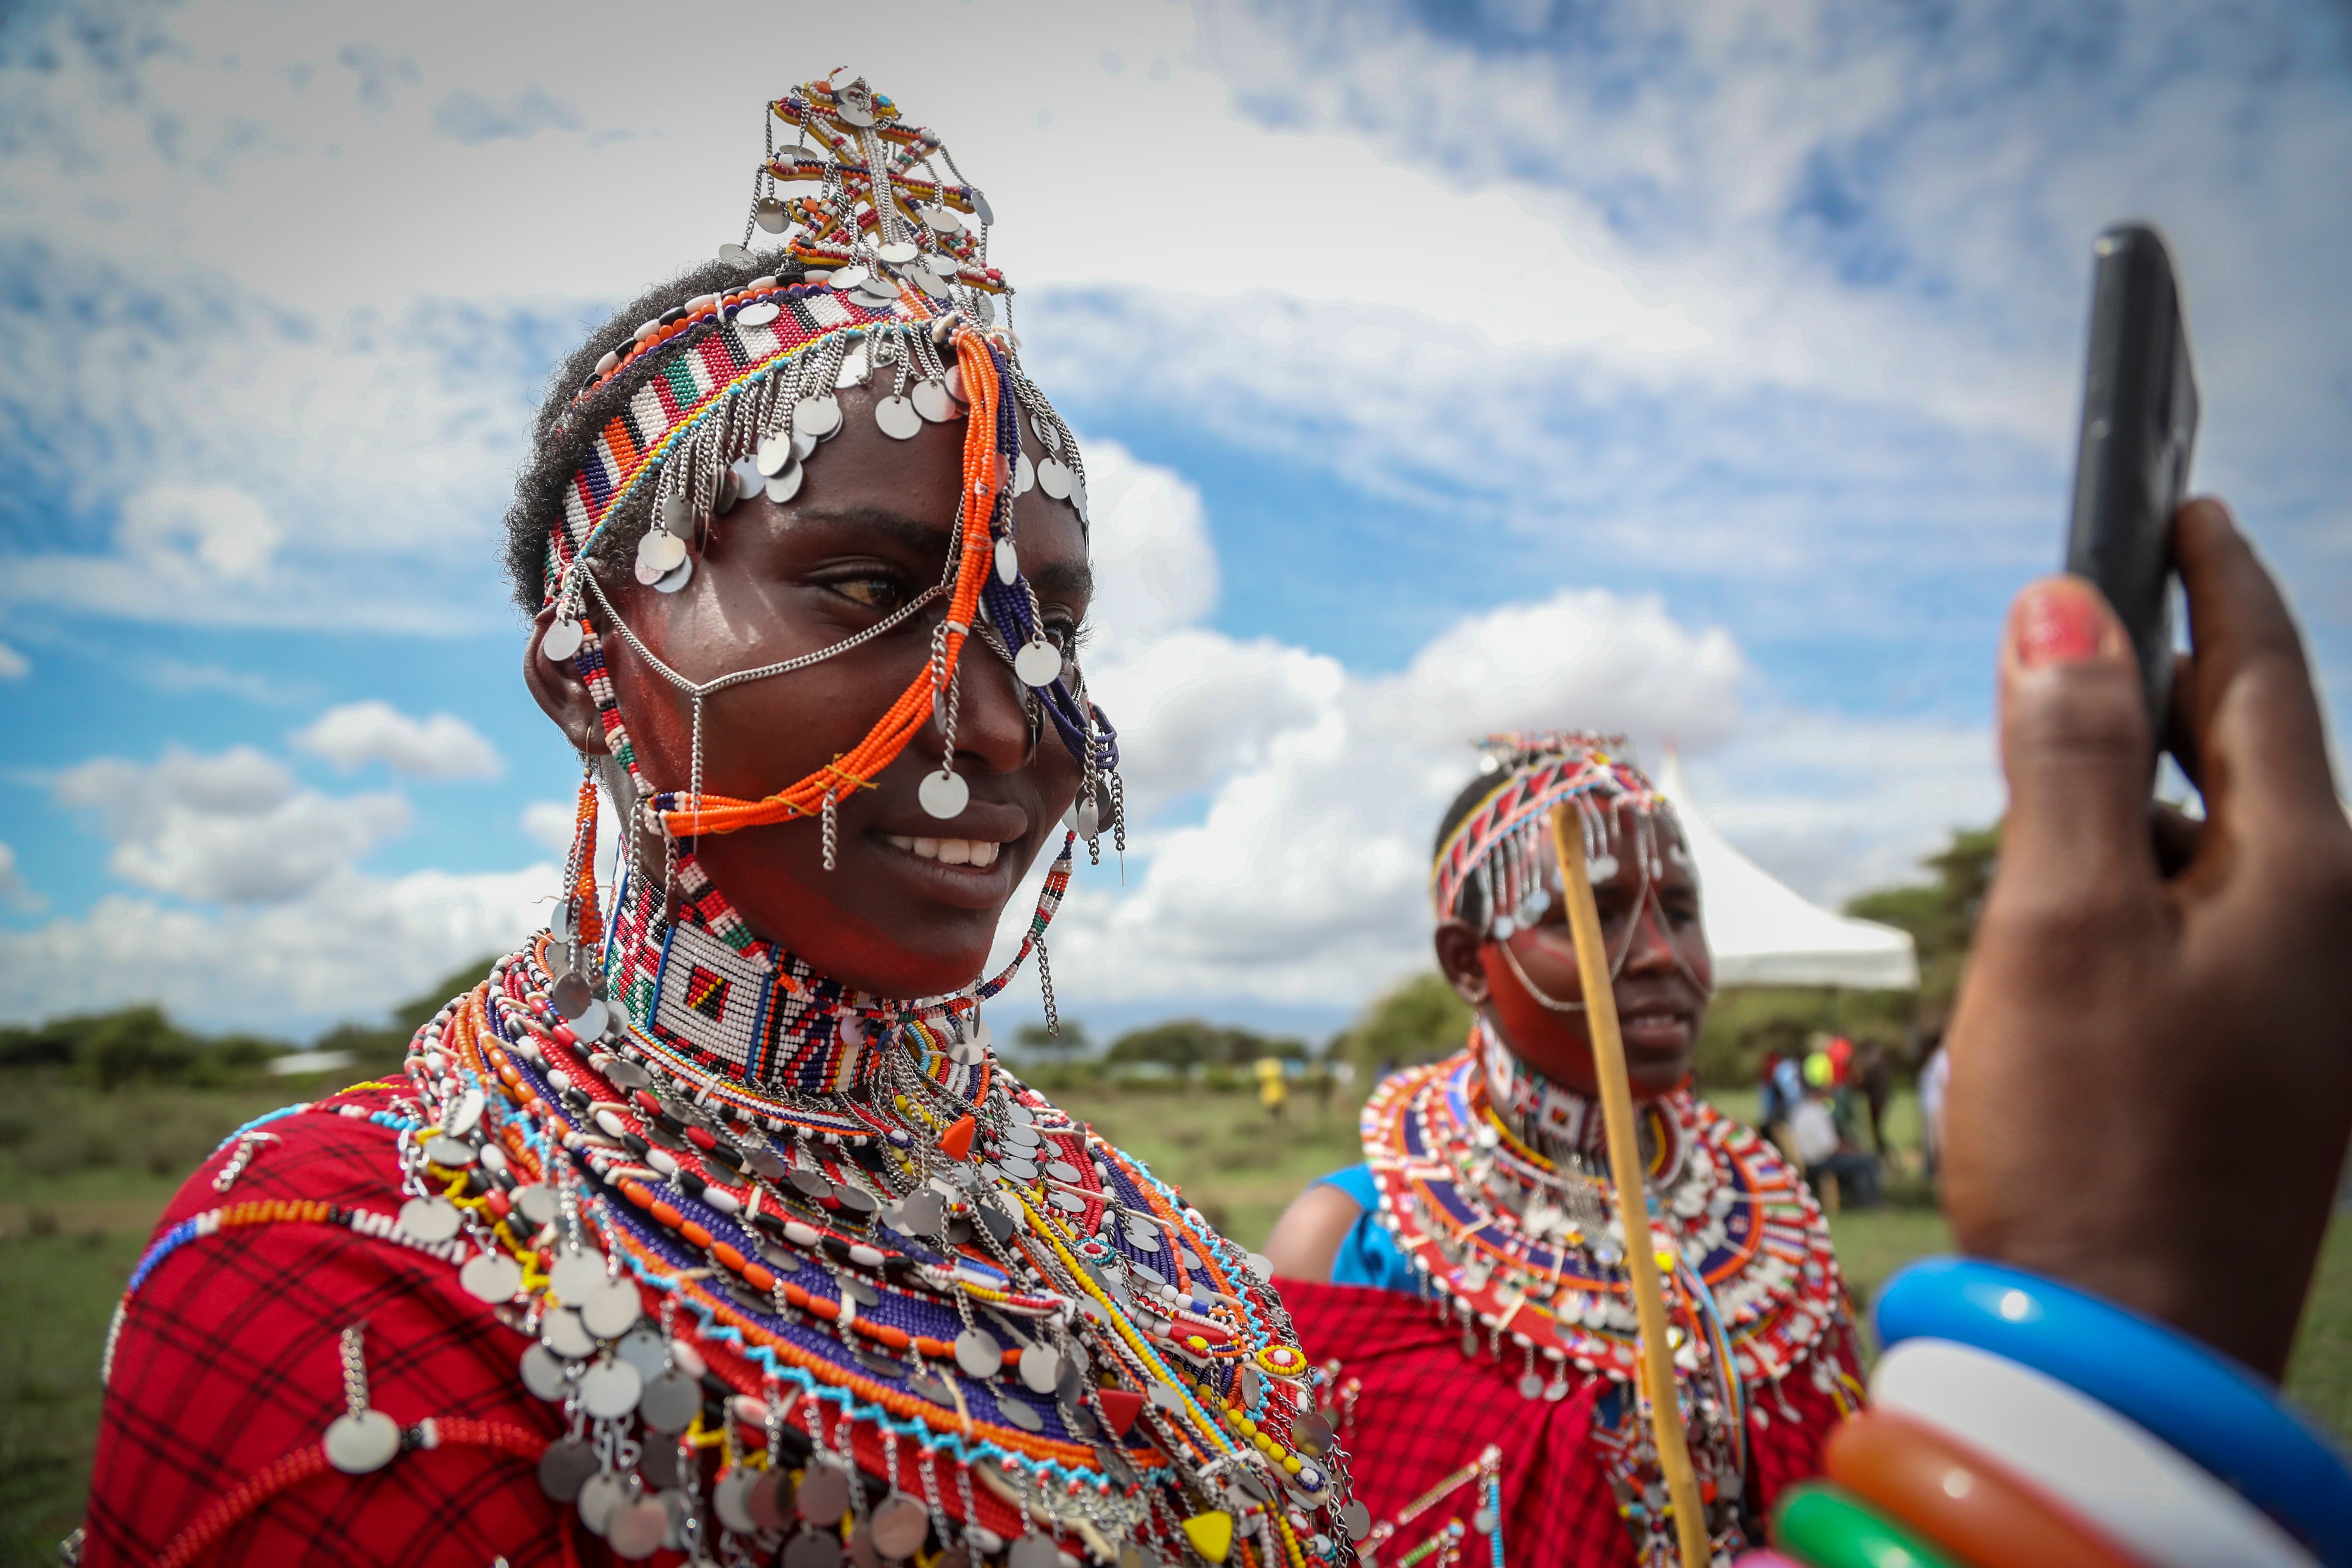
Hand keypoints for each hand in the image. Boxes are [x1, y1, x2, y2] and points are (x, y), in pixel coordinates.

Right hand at [1942, 498, 2351, 1379]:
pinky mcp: (2257, 1058)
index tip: (2181, 501)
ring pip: (2219, 839)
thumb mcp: (2060, 921)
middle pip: (2247, 755)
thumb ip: (2063, 758)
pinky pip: (2205, 916)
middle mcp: (2327, 927)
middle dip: (2169, 674)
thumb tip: (2061, 606)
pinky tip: (2074, 900)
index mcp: (2304, 875)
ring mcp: (2299, 1000)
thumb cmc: (2091, 1131)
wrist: (2123, 1341)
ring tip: (2058, 756)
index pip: (2260, 677)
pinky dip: (2138, 872)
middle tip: (2091, 613)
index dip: (2213, 579)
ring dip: (2139, 783)